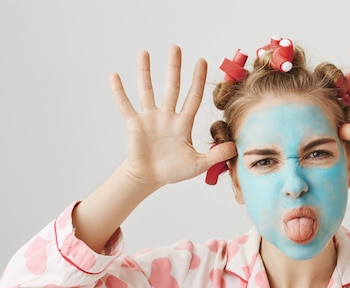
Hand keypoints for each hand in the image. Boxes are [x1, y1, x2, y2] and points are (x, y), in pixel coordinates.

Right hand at [109, 45, 235, 188]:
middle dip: (174, 68)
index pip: (193, 97)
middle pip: (171, 87)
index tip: (202, 61)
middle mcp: (167, 116)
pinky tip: (114, 76)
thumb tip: (235, 148)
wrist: (150, 178)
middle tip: (175, 47)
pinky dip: (119, 91)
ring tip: (144, 53)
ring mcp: (149, 118)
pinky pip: (125, 105)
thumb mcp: (199, 164)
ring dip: (145, 72)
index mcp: (183, 123)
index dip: (198, 80)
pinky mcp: (134, 124)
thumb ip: (216, 155)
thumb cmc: (173, 171)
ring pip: (147, 90)